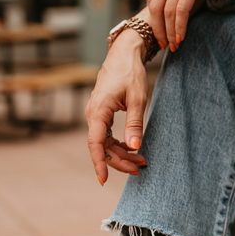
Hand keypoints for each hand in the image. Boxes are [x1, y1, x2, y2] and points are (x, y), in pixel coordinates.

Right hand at [85, 32, 148, 184]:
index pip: (96, 144)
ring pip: (105, 143)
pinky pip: (107, 135)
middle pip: (102, 147)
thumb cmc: (130, 73)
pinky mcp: (102, 114)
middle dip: (120, 161)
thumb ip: (135, 123)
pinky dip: (119, 145)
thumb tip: (135, 146)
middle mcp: (93, 115)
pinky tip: (133, 149)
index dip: (99, 163)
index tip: (104, 180)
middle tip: (140, 168)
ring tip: (141, 161)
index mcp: (98, 112)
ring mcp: (96, 115)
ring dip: (122, 154)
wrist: (124, 54)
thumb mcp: (137, 98)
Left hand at [146, 0, 234, 50]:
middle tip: (162, 45)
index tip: (159, 32)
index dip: (153, 18)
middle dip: (158, 29)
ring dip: (169, 32)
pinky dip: (179, 26)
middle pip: (155, 7)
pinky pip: (181, 10)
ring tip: (174, 45)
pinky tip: (181, 36)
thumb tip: (181, 1)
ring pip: (167, 11)